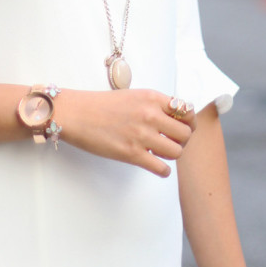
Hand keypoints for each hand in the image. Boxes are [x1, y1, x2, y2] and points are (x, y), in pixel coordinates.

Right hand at [57, 88, 195, 175]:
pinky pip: (162, 168)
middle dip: (181, 141)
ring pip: (176, 152)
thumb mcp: (133, 96)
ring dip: (171, 155)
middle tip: (171, 142)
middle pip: (185, 134)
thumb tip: (173, 120)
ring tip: (160, 153)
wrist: (76, 114)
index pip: (186, 111)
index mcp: (152, 97)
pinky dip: (163, 171)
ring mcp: (142, 135)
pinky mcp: (132, 153)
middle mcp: (150, 114)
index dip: (189, 122)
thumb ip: (153, 105)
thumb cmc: (101, 105)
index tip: (183, 128)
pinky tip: (156, 166)